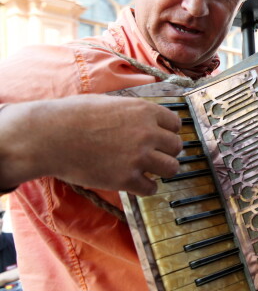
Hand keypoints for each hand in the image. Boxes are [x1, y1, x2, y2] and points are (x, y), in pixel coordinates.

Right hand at [0, 95, 182, 194]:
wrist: (49, 136)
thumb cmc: (73, 116)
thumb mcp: (109, 102)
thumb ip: (132, 112)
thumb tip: (146, 119)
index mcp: (144, 110)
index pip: (175, 124)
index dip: (168, 132)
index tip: (160, 139)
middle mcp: (147, 133)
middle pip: (176, 147)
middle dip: (166, 151)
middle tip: (154, 156)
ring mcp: (138, 156)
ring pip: (172, 168)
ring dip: (162, 171)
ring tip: (149, 171)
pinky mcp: (126, 179)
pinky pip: (151, 188)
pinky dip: (146, 188)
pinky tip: (136, 183)